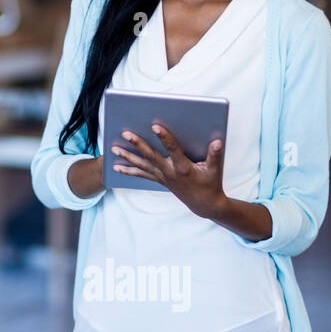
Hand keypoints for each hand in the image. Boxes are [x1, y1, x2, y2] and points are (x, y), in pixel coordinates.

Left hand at [109, 124, 225, 218]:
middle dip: (137, 144)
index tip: (155, 126)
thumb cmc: (211, 184)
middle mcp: (170, 172)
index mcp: (183, 167)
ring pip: (142, 166)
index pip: (173, 150)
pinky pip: (142, 175)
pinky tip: (116, 167)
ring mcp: (163, 177)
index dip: (165, 138)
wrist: (204, 205)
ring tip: (113, 149)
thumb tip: (217, 141)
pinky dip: (128, 171)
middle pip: (151, 156)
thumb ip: (215, 155)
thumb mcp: (215, 170)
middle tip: (125, 133)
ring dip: (127, 157)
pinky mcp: (160, 180)